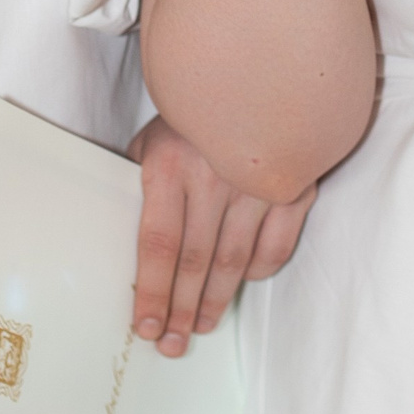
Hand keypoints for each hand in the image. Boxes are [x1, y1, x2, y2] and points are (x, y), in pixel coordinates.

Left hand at [130, 117, 315, 355]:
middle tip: (171, 344)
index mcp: (169, 163)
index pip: (158, 243)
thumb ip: (140, 183)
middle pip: (194, 261)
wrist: (254, 69)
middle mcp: (213, 176)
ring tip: (199, 327)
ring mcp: (257, 184)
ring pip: (234, 262)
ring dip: (215, 301)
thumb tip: (120, 242)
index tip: (144, 326)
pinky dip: (257, 272)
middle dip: (180, 310)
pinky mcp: (293, 187)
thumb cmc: (191, 115)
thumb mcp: (153, 138)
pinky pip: (275, 247)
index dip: (151, 291)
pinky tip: (240, 284)